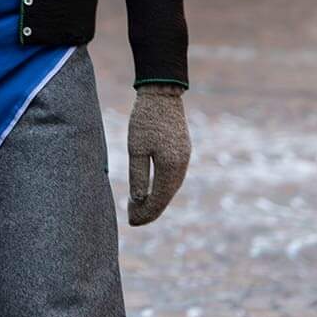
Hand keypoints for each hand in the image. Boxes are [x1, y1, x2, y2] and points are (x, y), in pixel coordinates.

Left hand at [127, 85, 189, 225]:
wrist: (162, 93)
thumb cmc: (145, 119)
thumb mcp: (136, 148)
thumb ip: (138, 175)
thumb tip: (139, 200)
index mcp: (171, 167)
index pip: (159, 199)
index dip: (146, 213)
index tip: (131, 222)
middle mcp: (182, 166)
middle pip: (166, 196)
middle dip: (150, 210)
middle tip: (132, 220)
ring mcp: (184, 158)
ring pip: (170, 187)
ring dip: (156, 199)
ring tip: (139, 208)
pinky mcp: (182, 151)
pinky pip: (172, 177)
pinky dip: (161, 187)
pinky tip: (151, 190)